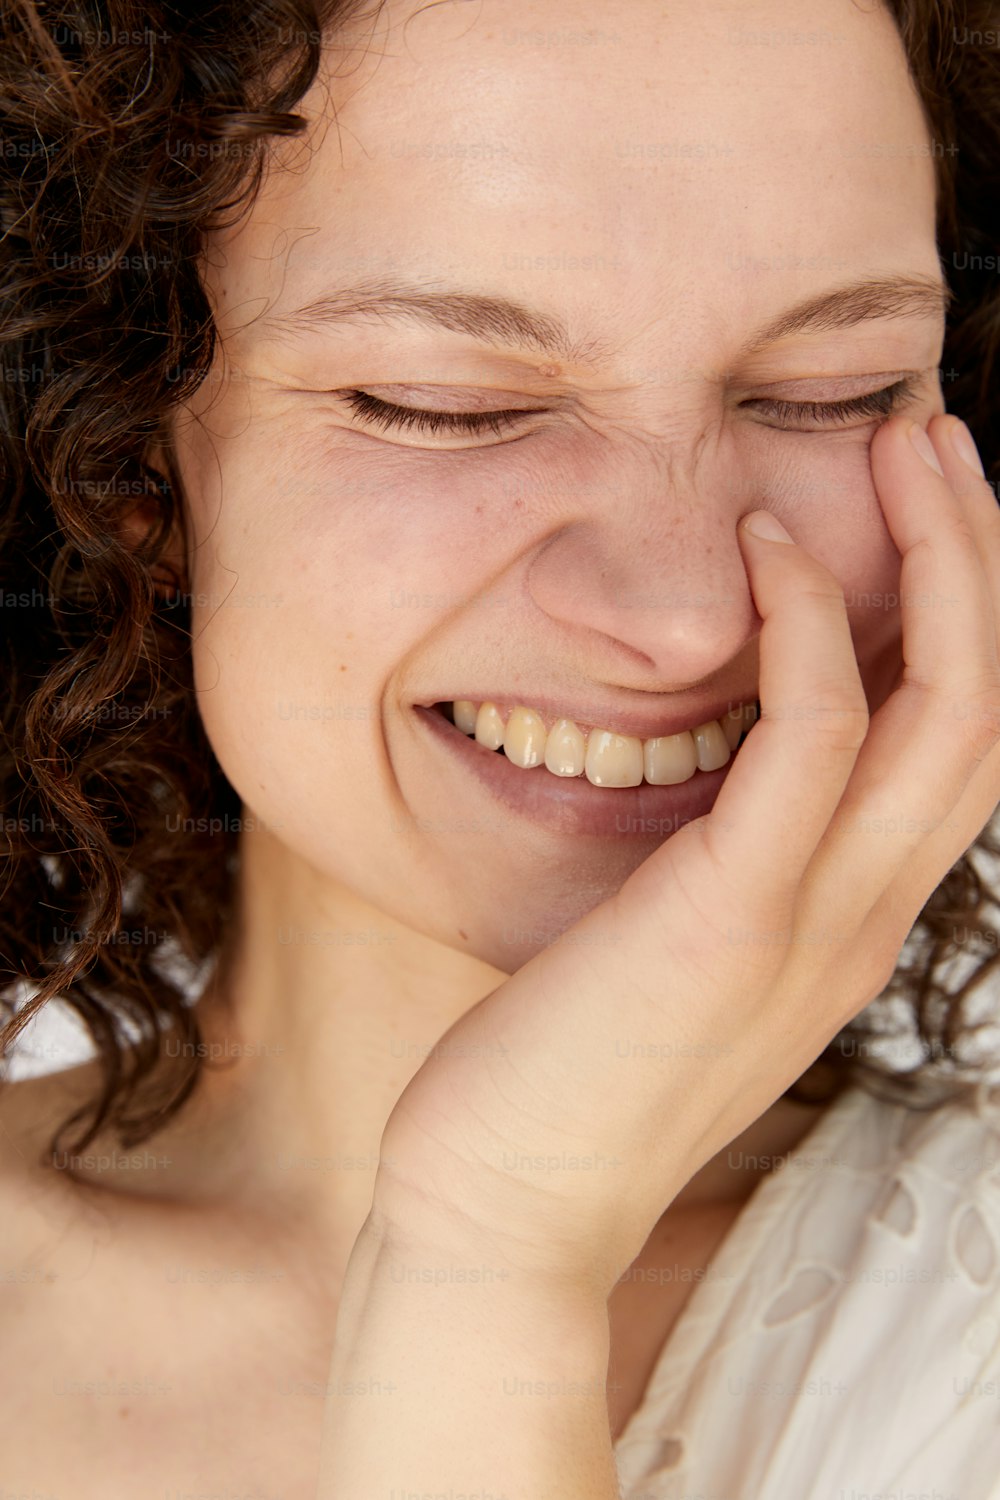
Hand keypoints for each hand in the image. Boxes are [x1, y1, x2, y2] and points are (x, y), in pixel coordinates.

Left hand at [371, 413, 999, 1297]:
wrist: (508, 1204)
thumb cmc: (570, 1065)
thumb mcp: (676, 944)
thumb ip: (728, 860)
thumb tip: (721, 766)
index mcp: (852, 917)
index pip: (958, 746)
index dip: (969, 616)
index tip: (932, 510)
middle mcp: (863, 916)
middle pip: (983, 711)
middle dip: (981, 561)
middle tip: (940, 439)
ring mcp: (812, 923)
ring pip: (940, 717)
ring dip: (938, 565)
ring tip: (904, 446)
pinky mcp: (729, 922)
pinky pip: (807, 746)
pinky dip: (805, 630)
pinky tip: (766, 544)